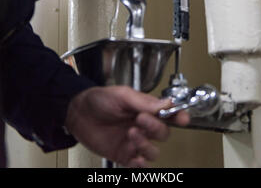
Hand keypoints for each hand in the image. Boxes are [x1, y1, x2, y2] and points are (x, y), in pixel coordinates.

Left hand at [64, 85, 189, 167]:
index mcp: (145, 109)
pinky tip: (134, 156)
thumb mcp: (122, 95)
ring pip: (153, 152)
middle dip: (155, 127)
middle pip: (163, 133)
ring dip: (146, 145)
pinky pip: (139, 165)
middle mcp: (142, 126)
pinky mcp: (123, 155)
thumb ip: (144, 102)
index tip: (183, 118)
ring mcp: (133, 142)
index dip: (178, 116)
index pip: (168, 114)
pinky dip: (140, 164)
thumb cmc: (98, 100)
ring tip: (131, 133)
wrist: (77, 113)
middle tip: (141, 119)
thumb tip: (166, 104)